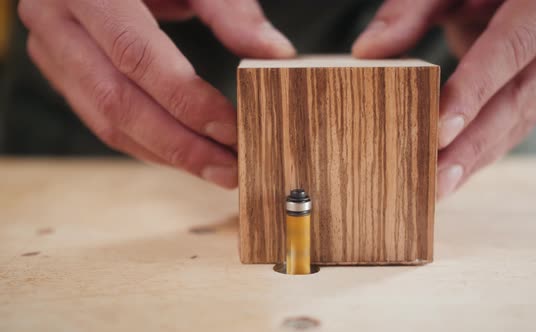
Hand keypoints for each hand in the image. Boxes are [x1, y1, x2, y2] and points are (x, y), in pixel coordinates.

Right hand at [18, 0, 295, 188]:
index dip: (187, 100)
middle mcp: (56, 19)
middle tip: (230, 169)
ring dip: (165, 154)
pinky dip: (146, 142)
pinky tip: (184, 154)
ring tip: (214, 169)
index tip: (232, 130)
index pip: (138, 57)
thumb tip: (276, 55)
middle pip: (119, 102)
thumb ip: (230, 10)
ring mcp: (51, 48)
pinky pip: (101, 119)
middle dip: (180, 145)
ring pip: (106, 120)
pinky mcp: (60, 69)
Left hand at [353, 0, 535, 198]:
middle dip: (475, 144)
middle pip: (521, 99)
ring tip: (440, 188)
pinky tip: (457, 171)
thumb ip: (412, 10)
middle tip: (435, 180)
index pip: (510, 48)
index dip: (475, 91)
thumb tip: (367, 51)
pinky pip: (521, 120)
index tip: (439, 129)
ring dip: (480, 157)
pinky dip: (487, 148)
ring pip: (524, 119)